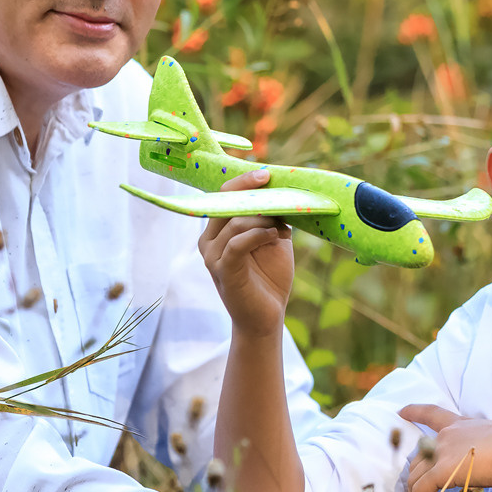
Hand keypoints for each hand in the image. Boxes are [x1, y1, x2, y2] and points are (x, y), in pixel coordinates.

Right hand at [198, 169, 293, 336]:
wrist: (266, 317)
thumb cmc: (269, 278)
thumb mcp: (273, 240)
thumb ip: (271, 218)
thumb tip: (281, 192)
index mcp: (218, 231)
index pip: (223, 196)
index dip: (242, 181)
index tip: (266, 174)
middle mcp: (209, 240)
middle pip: (224, 202)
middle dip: (250, 191)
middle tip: (275, 186)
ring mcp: (213, 255)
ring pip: (235, 221)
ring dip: (262, 217)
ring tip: (283, 225)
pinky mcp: (223, 270)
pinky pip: (238, 243)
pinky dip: (258, 234)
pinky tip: (276, 235)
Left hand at [401, 404, 491, 491]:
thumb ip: (484, 450)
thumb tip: (490, 464)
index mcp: (461, 424)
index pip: (432, 413)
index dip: (414, 411)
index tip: (401, 411)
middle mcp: (447, 435)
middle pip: (418, 457)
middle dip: (415, 479)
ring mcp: (442, 451)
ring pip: (415, 477)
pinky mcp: (442, 470)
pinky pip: (421, 491)